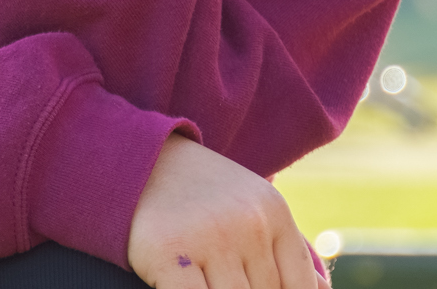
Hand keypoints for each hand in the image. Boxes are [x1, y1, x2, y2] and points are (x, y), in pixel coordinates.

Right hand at [127, 135, 324, 288]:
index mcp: (273, 213)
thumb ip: (287, 248)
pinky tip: (188, 287)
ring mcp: (208, 238)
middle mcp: (247, 224)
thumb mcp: (252, 207)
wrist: (136, 160)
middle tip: (227, 280)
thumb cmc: (199, 195)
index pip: (301, 287)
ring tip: (211, 280)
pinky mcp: (168, 253)